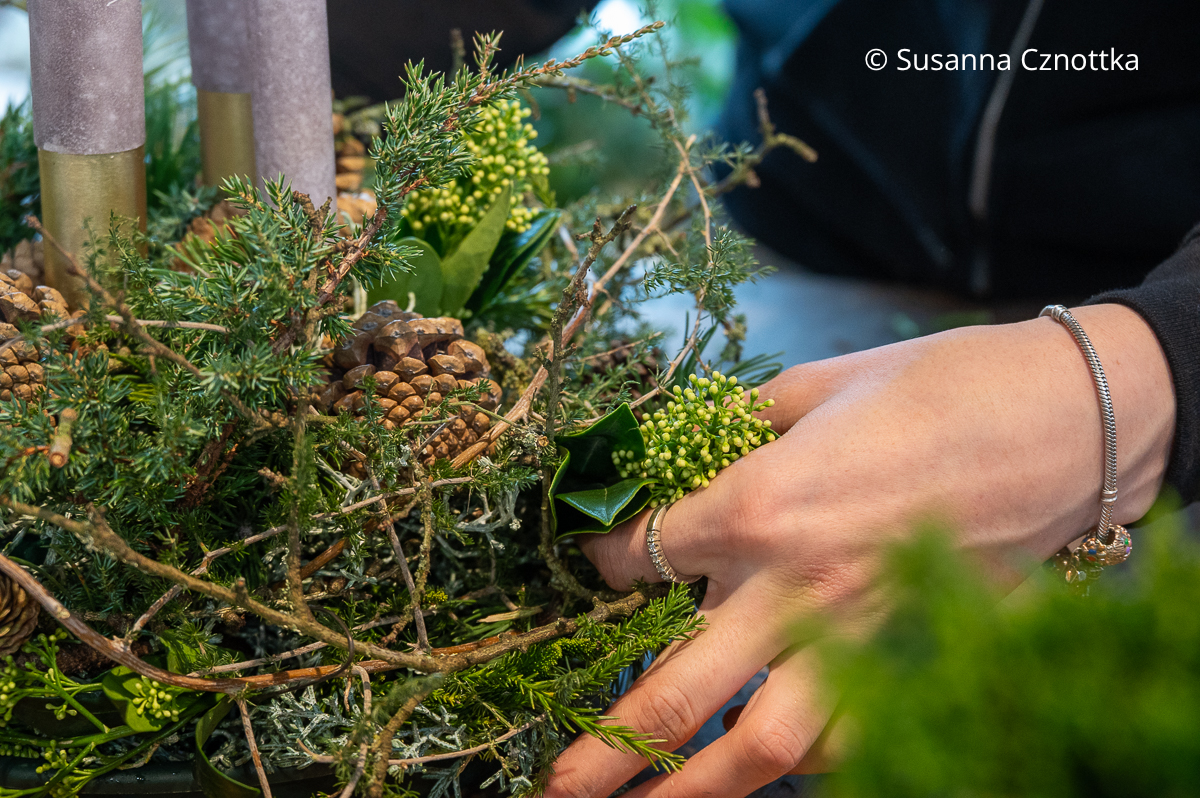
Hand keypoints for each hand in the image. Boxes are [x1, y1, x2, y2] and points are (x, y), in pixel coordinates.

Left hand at [544, 304, 1175, 797]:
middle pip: (681, 688)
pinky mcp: (920, 658)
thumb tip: (686, 451)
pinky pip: (850, 738)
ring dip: (697, 792)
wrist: (1066, 418)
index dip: (603, 563)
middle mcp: (796, 586)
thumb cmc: (938, 384)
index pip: (644, 556)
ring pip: (764, 745)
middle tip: (555, 788)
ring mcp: (861, 636)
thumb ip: (738, 430)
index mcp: (759, 503)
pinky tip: (768, 770)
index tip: (595, 567)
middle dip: (609, 750)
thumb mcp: (814, 386)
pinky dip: (805, 762)